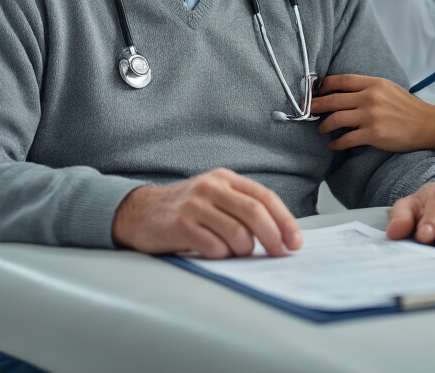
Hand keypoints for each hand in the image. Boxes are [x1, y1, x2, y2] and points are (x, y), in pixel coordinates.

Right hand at [111, 168, 302, 258]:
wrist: (138, 211)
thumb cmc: (184, 209)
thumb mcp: (214, 197)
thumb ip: (242, 208)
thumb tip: (279, 234)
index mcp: (226, 179)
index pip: (265, 198)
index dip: (285, 221)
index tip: (295, 242)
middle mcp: (211, 187)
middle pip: (255, 213)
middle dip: (273, 237)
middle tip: (279, 254)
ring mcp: (195, 205)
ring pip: (236, 232)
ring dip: (244, 250)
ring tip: (238, 254)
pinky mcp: (180, 225)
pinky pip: (213, 246)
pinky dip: (221, 256)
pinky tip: (216, 254)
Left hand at [313, 74, 434, 152]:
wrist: (428, 124)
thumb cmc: (408, 107)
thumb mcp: (388, 88)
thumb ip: (367, 88)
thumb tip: (343, 93)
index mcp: (373, 83)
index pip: (340, 80)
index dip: (323, 85)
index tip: (314, 91)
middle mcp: (370, 97)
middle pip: (332, 99)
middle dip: (315, 106)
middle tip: (307, 111)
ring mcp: (371, 116)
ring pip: (335, 119)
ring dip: (323, 125)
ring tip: (321, 129)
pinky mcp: (373, 134)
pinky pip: (346, 139)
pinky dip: (336, 143)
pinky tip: (333, 144)